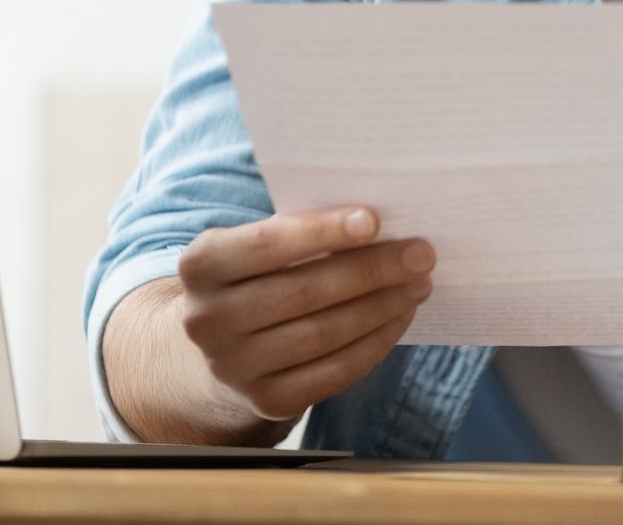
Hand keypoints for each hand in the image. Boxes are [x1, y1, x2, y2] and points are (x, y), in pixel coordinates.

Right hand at [175, 207, 433, 423]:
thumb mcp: (258, 247)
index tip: (375, 221)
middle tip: (421, 254)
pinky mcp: (266, 401)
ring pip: (323, 334)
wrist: (223, 346)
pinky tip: (399, 317)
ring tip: (418, 284)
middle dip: (370, 270)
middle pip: (303, 292)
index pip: (267, 244)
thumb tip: (379, 227)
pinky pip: (333, 372)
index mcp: (201, 265)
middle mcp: (207, 320)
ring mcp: (233, 367)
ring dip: (381, 307)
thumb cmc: (259, 276)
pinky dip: (375, 343)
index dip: (322, 232)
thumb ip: (301, 232)